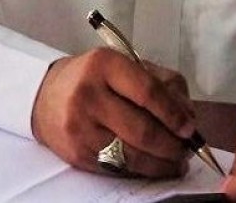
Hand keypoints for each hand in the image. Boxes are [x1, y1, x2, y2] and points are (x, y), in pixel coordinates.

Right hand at [31, 48, 196, 177]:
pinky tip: (153, 166)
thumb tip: (187, 115)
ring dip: (161, 163)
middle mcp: (89, 95)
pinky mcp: (77, 154)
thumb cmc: (94, 78)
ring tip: (176, 161)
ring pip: (131, 155)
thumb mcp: (124, 65)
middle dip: (172, 144)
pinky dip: (141, 170)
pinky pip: (117, 167)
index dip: (173, 113)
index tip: (189, 126)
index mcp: (104, 64)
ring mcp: (80, 127)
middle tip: (187, 148)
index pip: (147, 92)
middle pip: (142, 129)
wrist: (46, 95)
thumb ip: (160, 81)